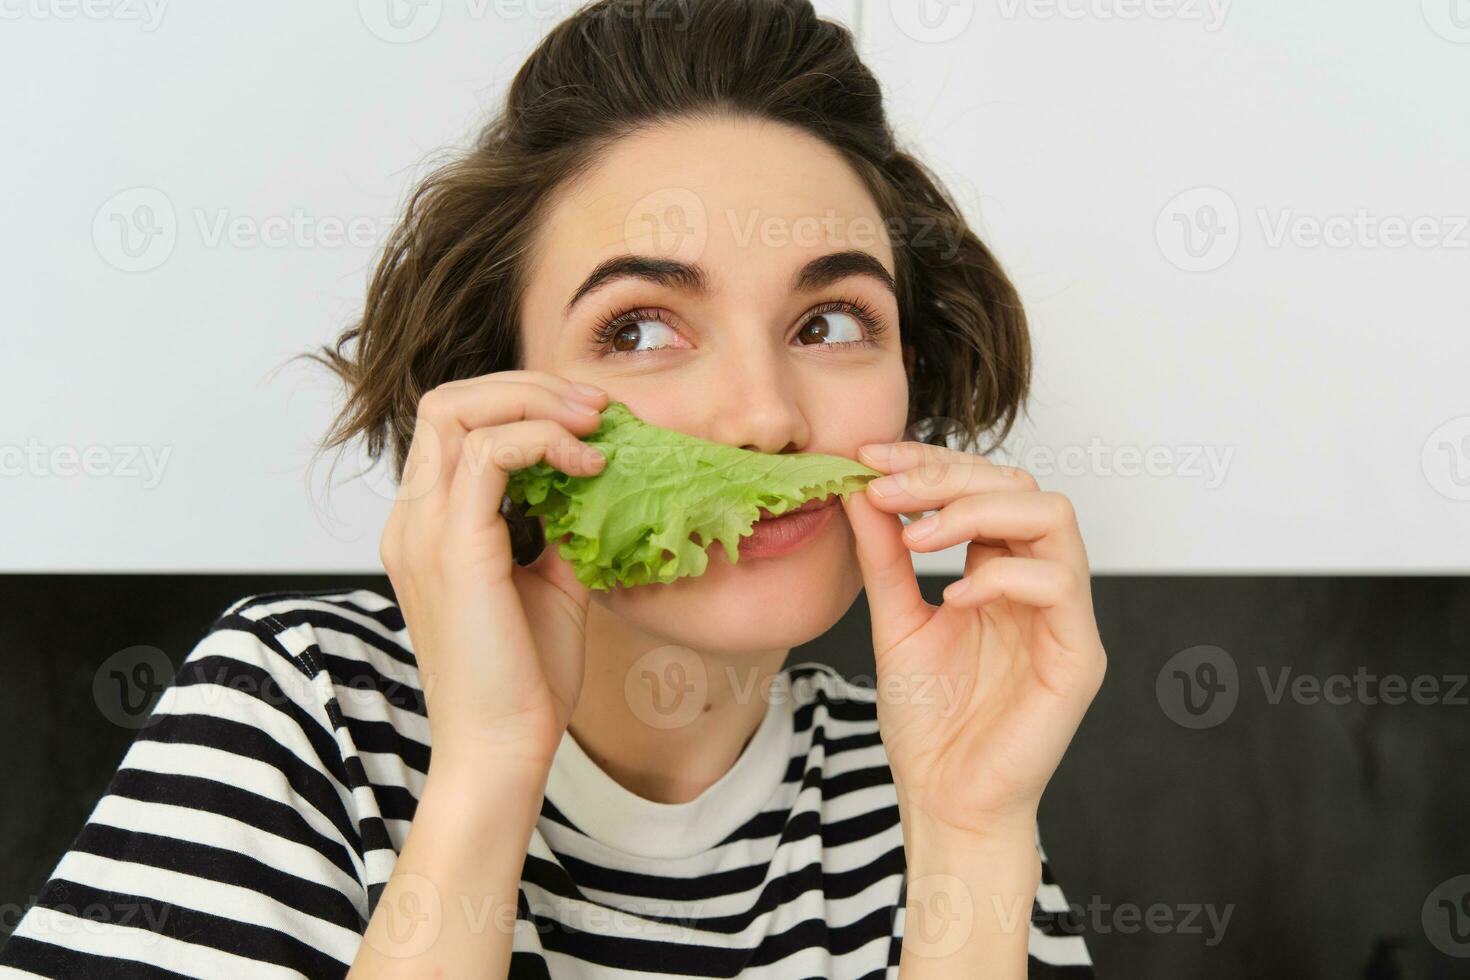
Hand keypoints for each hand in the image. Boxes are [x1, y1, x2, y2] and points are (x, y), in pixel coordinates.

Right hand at [378, 370, 609, 776]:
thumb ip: (559, 527)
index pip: (454, 424)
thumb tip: (596, 480)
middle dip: (530, 386)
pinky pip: (490, 453)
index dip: (521, 403)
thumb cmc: (523, 679)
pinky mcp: (454, 548)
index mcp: (426, 526)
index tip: (590, 420)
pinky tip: (588, 467)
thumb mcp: (550, 583)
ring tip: (596, 426)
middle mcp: (413, 519)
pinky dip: (543, 442)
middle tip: (597, 408)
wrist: (502, 750)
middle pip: (449, 401)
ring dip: (538, 403)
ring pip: (460, 410)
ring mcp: (424, 530)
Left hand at [840, 442, 1105, 843]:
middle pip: (1021, 485)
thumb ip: (884, 556)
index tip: (867, 458)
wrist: (944, 799)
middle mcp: (1039, 582)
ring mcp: (1064, 617)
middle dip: (947, 476)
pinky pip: (1058, 584)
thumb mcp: (894, 620)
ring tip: (916, 539)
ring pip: (1054, 515)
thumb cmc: (929, 720)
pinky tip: (952, 597)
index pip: (983, 485)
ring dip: (975, 511)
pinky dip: (1001, 575)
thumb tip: (859, 488)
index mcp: (1000, 570)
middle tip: (885, 490)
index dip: (929, 461)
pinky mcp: (1077, 656)